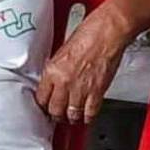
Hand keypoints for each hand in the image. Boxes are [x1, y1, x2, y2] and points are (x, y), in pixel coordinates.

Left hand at [35, 9, 130, 126]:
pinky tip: (87, 116)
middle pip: (55, 110)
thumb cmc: (90, 33)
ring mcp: (81, 88)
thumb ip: (57, 69)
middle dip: (56, 114)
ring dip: (71, 118)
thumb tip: (54, 81)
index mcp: (52, 69)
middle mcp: (64, 81)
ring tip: (72, 117)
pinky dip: (88, 117)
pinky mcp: (97, 92)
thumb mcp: (63, 50)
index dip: (43, 104)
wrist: (109, 31)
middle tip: (57, 115)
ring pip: (72, 115)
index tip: (46, 106)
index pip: (41, 97)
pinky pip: (90, 113)